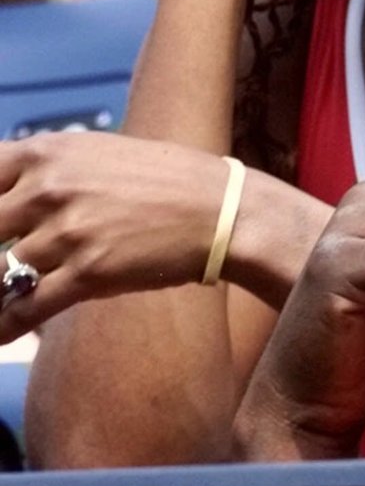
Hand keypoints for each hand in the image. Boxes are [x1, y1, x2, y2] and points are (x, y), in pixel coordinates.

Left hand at [0, 132, 229, 341]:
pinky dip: (4, 326)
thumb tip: (7, 190)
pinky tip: (0, 333)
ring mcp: (68, 232)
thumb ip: (46, 169)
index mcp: (47, 152)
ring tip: (1, 296)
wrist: (221, 210)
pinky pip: (24, 308)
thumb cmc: (162, 180)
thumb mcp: (97, 154)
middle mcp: (50, 189)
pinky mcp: (89, 273)